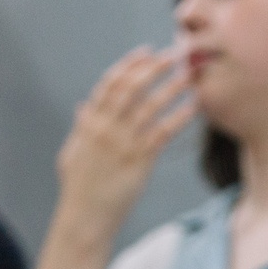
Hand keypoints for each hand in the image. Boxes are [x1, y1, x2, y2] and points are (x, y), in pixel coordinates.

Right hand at [51, 48, 194, 243]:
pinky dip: (179, 116)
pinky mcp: (139, 161)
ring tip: (189, 75)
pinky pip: (163, 132)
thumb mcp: (74, 150)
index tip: (146, 52)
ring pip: (150, 106)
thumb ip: (81, 126)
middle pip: (131, 87)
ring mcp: (122, 143)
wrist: (86, 216)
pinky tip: (193, 106)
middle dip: (154, 68)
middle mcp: (105, 127)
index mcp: (90, 122)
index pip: (110, 83)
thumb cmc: (80, 186)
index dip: (129, 65)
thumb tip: (84, 105)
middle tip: (174, 54)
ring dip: (171, 87)